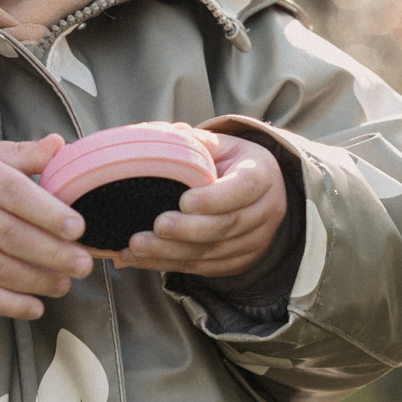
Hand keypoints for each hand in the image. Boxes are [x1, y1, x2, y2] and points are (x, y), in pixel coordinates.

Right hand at [0, 133, 88, 318]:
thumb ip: (22, 154)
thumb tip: (60, 146)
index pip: (14, 193)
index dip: (48, 213)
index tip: (78, 228)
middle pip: (9, 235)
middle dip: (51, 253)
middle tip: (83, 264)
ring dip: (34, 281)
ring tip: (64, 284)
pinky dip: (6, 304)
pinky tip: (34, 307)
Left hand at [124, 132, 290, 291]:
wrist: (262, 194)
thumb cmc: (235, 165)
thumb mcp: (226, 146)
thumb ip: (200, 143)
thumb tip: (172, 133)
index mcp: (262, 176)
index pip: (243, 188)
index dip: (214, 198)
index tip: (184, 201)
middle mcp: (265, 212)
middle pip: (227, 226)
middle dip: (188, 230)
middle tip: (157, 226)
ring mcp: (254, 242)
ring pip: (212, 252)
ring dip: (171, 252)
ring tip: (137, 245)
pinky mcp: (237, 262)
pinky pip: (201, 268)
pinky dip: (167, 264)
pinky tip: (139, 259)